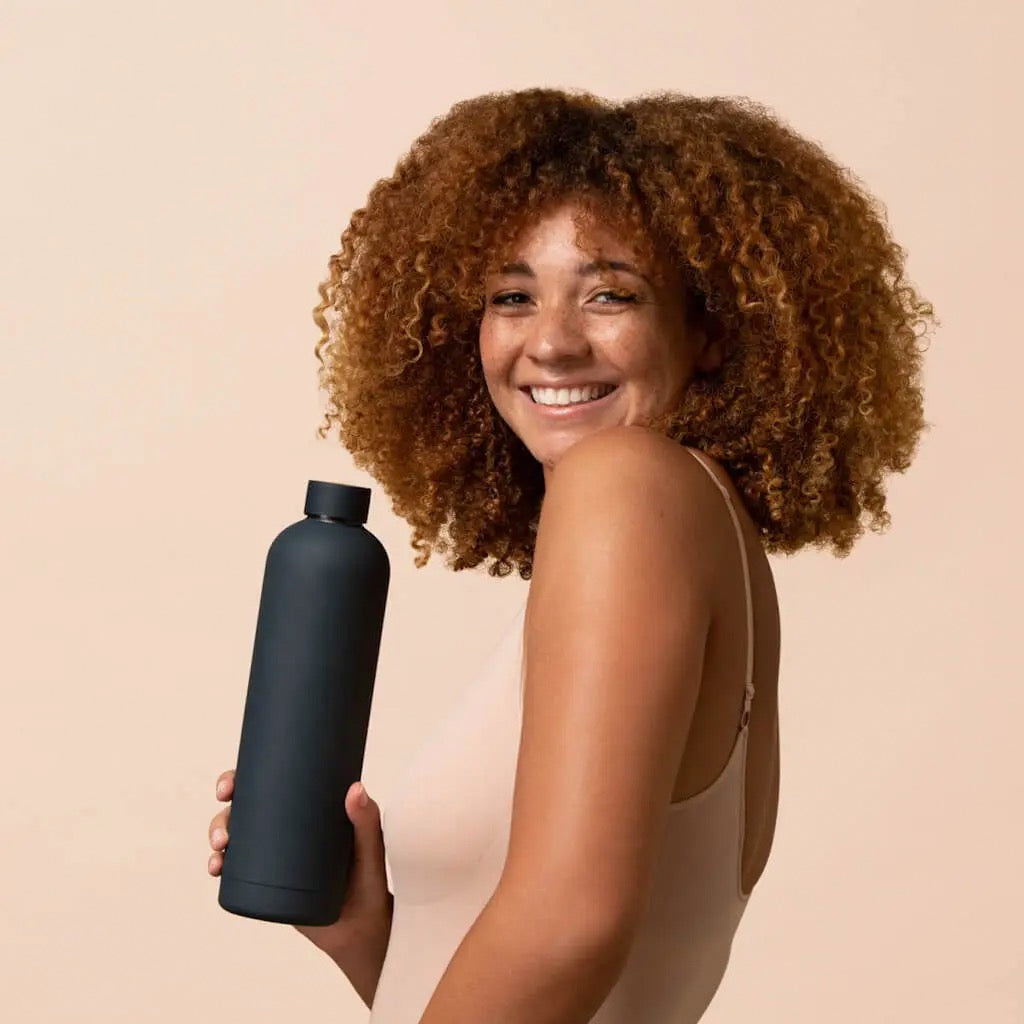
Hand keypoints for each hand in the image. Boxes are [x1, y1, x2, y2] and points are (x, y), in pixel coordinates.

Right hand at [208, 769, 393, 964]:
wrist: (362, 929)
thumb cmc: (371, 880)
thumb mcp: (370, 847)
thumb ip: (366, 820)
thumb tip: (355, 788)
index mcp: (308, 807)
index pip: (270, 783)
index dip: (241, 779)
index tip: (227, 788)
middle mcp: (288, 828)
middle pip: (245, 810)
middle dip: (222, 816)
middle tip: (222, 833)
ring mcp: (275, 856)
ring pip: (236, 839)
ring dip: (217, 840)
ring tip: (218, 858)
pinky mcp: (269, 883)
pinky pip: (238, 871)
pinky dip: (221, 866)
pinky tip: (216, 869)